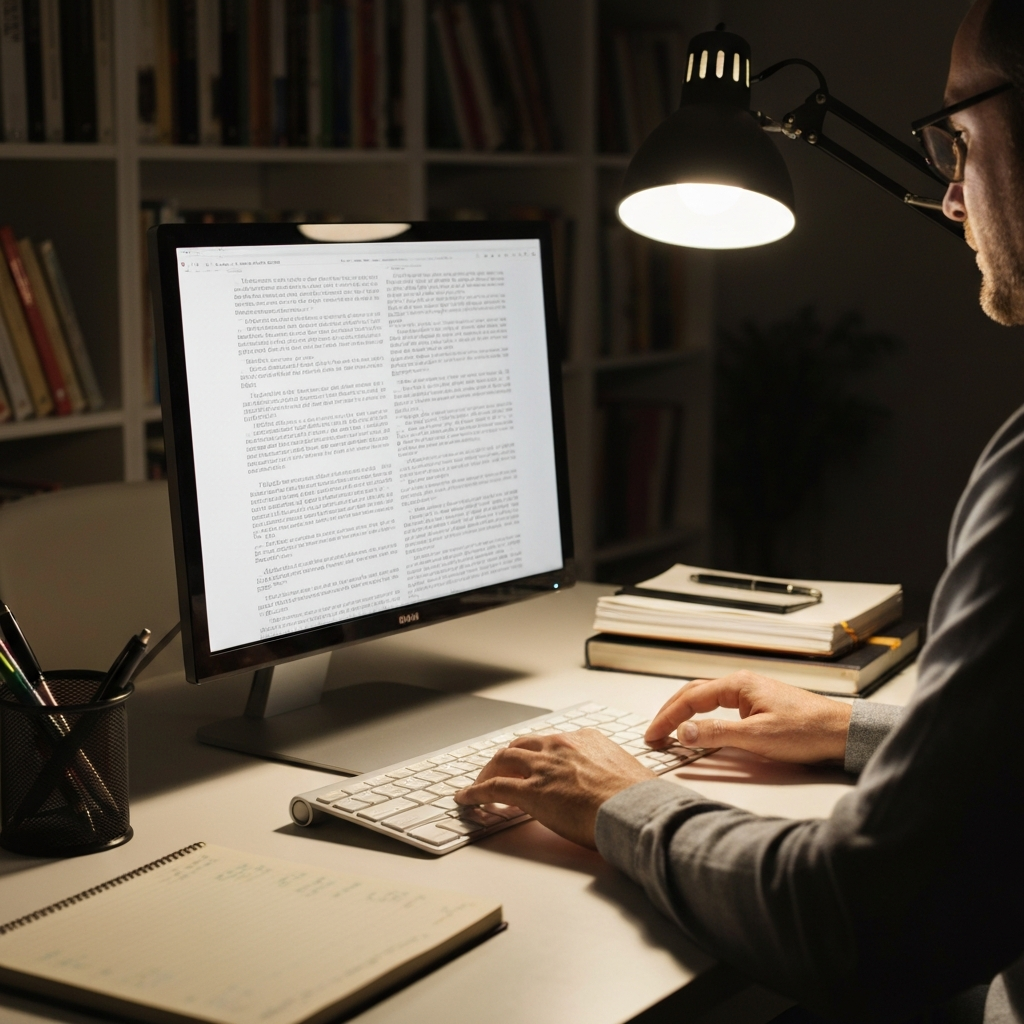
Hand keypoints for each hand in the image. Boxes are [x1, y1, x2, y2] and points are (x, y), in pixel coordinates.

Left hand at [455, 729, 655, 848]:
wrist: (634, 810)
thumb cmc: (638, 799)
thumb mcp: (627, 772)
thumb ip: (611, 773)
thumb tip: (616, 788)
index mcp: (585, 739)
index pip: (550, 742)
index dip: (535, 754)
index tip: (530, 763)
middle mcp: (560, 746)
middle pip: (521, 746)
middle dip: (506, 758)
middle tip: (497, 770)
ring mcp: (543, 767)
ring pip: (502, 761)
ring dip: (488, 772)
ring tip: (479, 784)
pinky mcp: (530, 791)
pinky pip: (493, 787)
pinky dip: (475, 792)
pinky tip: (466, 799)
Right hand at [644, 671, 852, 763]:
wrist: (842, 734)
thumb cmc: (807, 731)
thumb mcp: (757, 737)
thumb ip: (716, 734)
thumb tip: (683, 732)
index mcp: (738, 685)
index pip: (690, 698)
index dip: (667, 717)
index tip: (653, 735)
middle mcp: (742, 684)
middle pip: (694, 693)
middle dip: (671, 712)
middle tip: (655, 733)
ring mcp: (751, 694)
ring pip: (707, 699)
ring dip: (685, 713)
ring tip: (671, 731)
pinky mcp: (759, 706)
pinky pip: (721, 707)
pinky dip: (703, 717)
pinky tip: (701, 729)